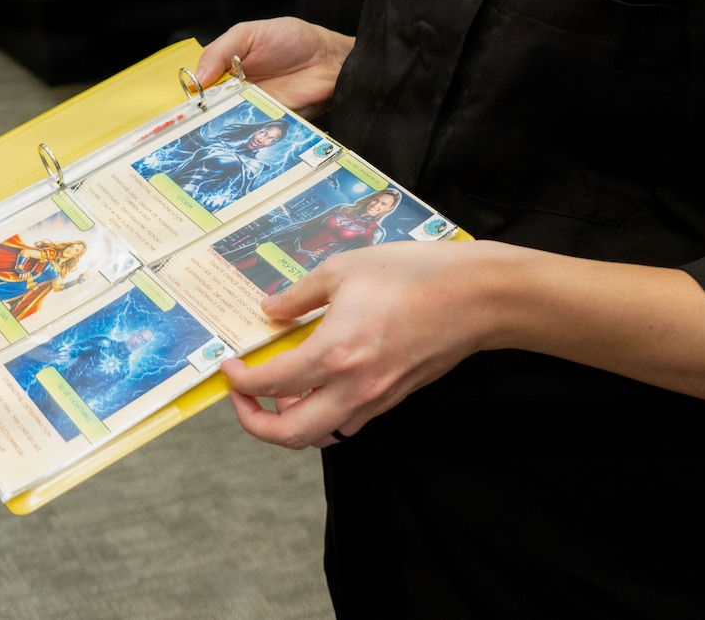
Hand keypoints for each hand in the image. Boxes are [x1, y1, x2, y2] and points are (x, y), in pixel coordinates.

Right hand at [195, 17, 353, 117]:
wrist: (332, 60)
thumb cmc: (294, 40)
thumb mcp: (248, 34)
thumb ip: (219, 52)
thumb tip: (195, 79)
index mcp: (225, 68)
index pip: (198, 84)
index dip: (190, 92)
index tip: (187, 97)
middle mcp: (236, 91)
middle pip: (209, 107)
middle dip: (200, 113)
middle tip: (194, 117)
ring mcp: (252, 108)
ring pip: (227, 122)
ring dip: (219, 125)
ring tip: (212, 125)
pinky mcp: (269, 123)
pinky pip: (250, 132)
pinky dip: (243, 134)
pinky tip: (236, 132)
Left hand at [222, 239, 494, 448]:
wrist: (476, 297)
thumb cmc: (412, 275)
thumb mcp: (343, 269)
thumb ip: (299, 295)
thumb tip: (270, 311)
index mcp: (334, 353)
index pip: (270, 385)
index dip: (239, 381)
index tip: (227, 366)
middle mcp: (353, 387)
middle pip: (291, 434)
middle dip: (254, 423)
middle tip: (242, 396)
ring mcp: (377, 398)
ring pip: (322, 435)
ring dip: (291, 422)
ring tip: (278, 391)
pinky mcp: (395, 397)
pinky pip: (348, 422)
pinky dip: (322, 414)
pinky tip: (316, 384)